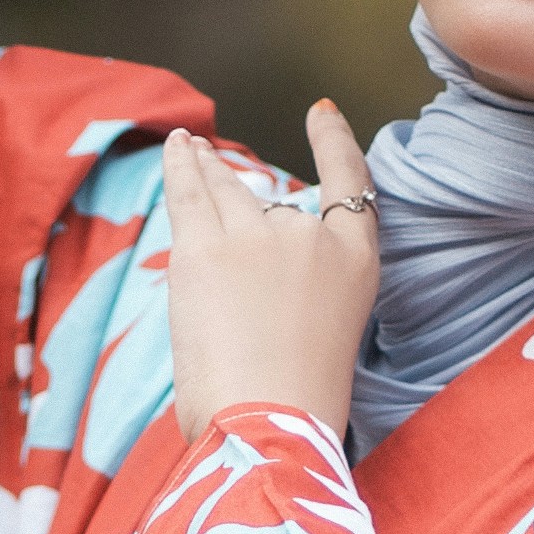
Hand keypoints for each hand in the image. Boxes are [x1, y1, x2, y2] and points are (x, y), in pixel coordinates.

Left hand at [165, 104, 384, 447]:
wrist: (271, 421)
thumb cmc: (291, 405)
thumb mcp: (321, 337)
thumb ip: (293, 296)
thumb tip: (240, 283)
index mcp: (355, 262)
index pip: (350, 184)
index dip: (334, 143)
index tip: (322, 113)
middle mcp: (311, 237)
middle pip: (271, 199)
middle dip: (240, 187)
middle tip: (213, 161)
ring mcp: (259, 236)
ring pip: (225, 191)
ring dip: (203, 166)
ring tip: (187, 146)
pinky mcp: (205, 248)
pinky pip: (187, 193)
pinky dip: (180, 164)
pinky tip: (178, 145)